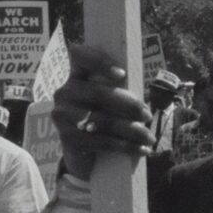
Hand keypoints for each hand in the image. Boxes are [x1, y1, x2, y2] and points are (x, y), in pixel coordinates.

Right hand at [54, 48, 157, 176]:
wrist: (87, 157)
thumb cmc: (105, 120)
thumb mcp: (112, 103)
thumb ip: (120, 90)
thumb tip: (141, 96)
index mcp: (76, 75)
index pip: (79, 55)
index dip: (99, 61)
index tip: (121, 74)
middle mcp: (64, 92)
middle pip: (99, 93)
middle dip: (129, 105)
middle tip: (147, 115)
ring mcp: (63, 114)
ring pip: (102, 120)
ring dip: (131, 130)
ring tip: (149, 138)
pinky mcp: (67, 137)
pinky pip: (100, 140)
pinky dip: (124, 146)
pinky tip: (141, 149)